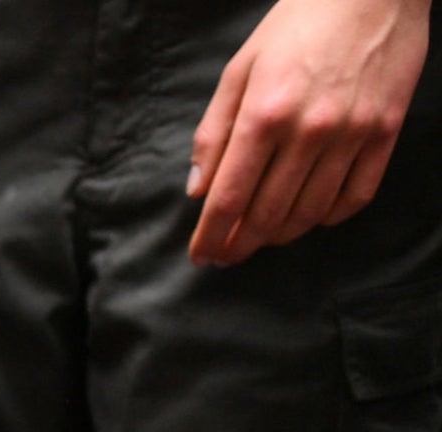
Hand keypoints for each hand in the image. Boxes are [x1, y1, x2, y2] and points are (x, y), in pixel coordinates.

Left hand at [190, 0, 430, 264]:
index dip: (211, 236)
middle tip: (227, 255)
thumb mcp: (240, 69)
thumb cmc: (299, 23)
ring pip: (310, 212)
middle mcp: (309, 130)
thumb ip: (215, 132)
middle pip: (267, 214)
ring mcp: (353, 133)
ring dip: (280, 235)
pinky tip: (311, 216)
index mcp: (264, 115)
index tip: (201, 256)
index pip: (228, 199)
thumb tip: (198, 190)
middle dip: (241, 244)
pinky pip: (356, 195)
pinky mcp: (386, 130)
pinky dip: (329, 216)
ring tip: (263, 237)